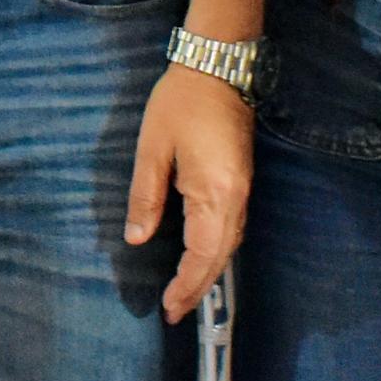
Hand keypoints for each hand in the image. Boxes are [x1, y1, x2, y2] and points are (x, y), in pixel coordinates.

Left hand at [129, 66, 253, 321]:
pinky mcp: (242, 181)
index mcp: (214, 192)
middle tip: (175, 312)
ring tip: (185, 294)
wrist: (218, 68)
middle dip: (198, 287)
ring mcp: (243, 190)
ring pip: (229, 244)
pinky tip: (202, 258)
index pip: (202, 254)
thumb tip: (137, 238)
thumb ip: (145, 196)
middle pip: (220, 256)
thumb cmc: (180, 104)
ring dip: (209, 271)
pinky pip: (232, 229)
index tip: (168, 307)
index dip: (186, 285)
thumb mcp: (152, 149)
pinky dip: (217, 251)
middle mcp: (236, 198)